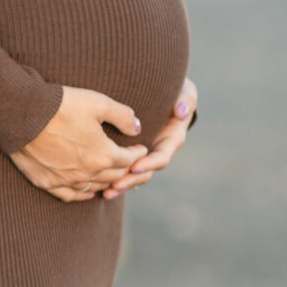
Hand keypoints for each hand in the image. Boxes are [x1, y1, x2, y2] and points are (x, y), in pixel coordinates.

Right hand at [10, 87, 147, 201]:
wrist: (21, 112)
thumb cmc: (61, 104)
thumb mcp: (98, 102)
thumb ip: (123, 116)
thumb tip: (137, 128)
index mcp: (103, 154)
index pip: (129, 160)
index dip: (138, 154)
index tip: (141, 148)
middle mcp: (87, 173)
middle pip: (114, 177)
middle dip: (125, 169)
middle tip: (129, 163)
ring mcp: (66, 180)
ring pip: (94, 188)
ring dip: (106, 183)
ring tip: (111, 175)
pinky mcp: (46, 182)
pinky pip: (70, 196)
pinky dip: (82, 194)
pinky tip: (86, 192)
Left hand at [99, 77, 197, 199]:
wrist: (161, 93)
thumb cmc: (175, 93)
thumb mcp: (184, 93)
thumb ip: (186, 100)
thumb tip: (181, 112)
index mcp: (171, 141)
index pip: (161, 157)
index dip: (149, 163)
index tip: (135, 166)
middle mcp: (157, 151)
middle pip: (145, 172)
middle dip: (131, 180)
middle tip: (116, 185)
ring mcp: (144, 155)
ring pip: (133, 176)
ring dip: (121, 185)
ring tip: (107, 193)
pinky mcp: (130, 155)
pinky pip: (123, 171)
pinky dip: (112, 179)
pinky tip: (100, 188)